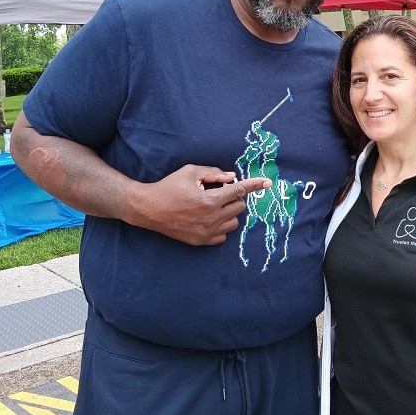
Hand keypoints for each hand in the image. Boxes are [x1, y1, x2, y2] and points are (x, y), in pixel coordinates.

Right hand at [126, 164, 270, 245]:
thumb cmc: (169, 187)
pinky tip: (209, 218)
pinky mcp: (201, 241)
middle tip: (218, 192)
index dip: (255, 185)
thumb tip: (232, 177)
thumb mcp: (190, 172)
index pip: (239, 191)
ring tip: (213, 206)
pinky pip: (223, 235)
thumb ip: (213, 173)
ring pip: (234, 222)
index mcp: (209, 200)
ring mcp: (206, 232)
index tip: (267, 182)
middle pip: (239, 207)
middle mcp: (211, 218)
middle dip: (233, 197)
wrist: (148, 209)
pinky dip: (221, 226)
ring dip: (229, 212)